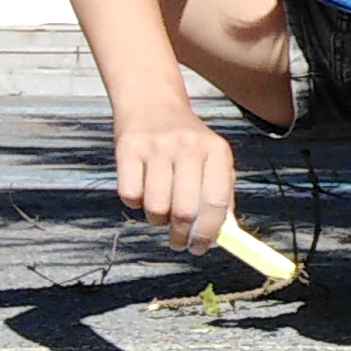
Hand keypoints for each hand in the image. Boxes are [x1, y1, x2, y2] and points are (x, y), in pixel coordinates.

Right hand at [116, 102, 235, 253]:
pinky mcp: (128, 148)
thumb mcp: (211, 158)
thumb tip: (223, 233)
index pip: (217, 201)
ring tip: (161, 212)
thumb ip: (220, 192)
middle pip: (186, 210)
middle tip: (179, 242)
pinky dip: (135, 203)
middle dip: (182, 235)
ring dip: (158, 220)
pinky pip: (130, 195)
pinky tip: (142, 191)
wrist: (152, 103)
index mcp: (216, 150)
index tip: (201, 248)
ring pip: (156, 207)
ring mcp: (157, 146)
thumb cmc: (186, 141)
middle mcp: (188, 146)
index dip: (210, 231)